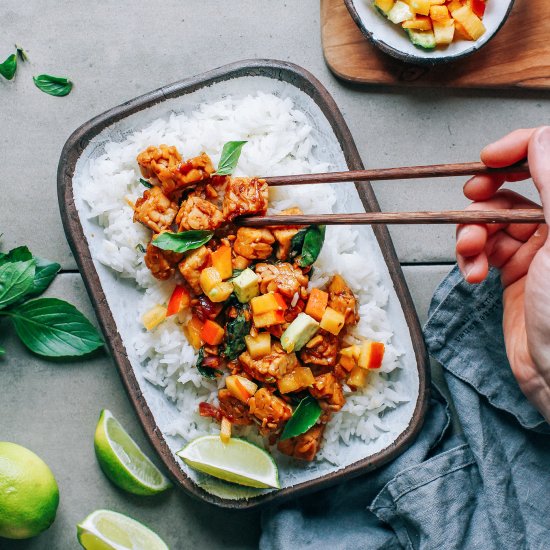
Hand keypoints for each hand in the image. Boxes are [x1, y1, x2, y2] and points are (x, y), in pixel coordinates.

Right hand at [455, 127, 549, 421]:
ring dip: (472, 231)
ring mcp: (537, 250)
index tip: (490, 157)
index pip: (548, 160)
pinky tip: (474, 271)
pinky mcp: (513, 273)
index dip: (518, 151)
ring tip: (471, 248)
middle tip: (473, 194)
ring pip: (491, 220)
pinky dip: (470, 258)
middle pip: (515, 188)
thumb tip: (538, 139)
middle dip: (488, 192)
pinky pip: (482, 250)